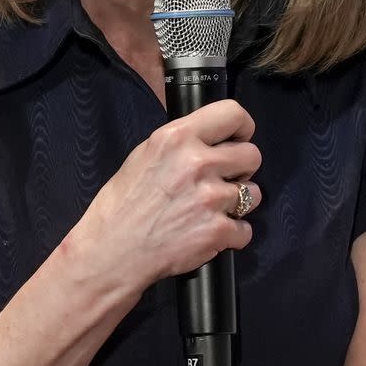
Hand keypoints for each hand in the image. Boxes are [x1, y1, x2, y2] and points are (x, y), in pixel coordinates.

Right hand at [74, 100, 261, 296]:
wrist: (111, 251)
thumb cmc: (122, 205)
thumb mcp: (144, 155)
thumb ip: (181, 143)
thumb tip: (211, 140)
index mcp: (176, 137)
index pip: (233, 114)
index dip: (242, 128)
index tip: (239, 140)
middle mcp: (197, 162)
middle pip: (252, 155)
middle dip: (241, 170)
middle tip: (221, 182)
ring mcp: (210, 198)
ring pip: (253, 194)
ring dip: (238, 204)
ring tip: (210, 211)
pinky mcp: (217, 231)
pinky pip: (245, 229)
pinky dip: (231, 235)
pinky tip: (207, 233)